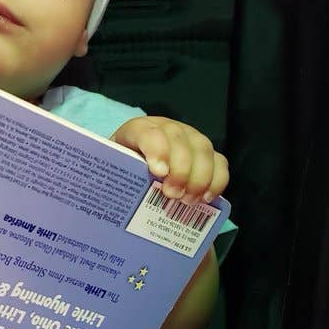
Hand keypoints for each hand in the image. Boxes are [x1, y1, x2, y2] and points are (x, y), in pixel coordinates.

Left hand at [112, 116, 228, 202]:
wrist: (136, 165)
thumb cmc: (124, 169)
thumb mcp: (115, 169)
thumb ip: (114, 177)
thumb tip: (109, 197)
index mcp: (138, 129)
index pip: (147, 132)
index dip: (156, 149)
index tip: (158, 172)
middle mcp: (166, 128)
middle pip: (178, 138)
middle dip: (180, 169)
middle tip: (173, 195)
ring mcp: (189, 136)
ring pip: (202, 148)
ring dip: (199, 177)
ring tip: (188, 200)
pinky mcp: (205, 152)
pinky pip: (219, 161)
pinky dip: (216, 180)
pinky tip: (206, 198)